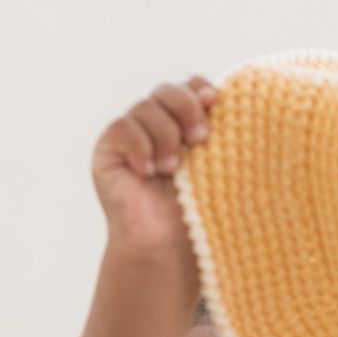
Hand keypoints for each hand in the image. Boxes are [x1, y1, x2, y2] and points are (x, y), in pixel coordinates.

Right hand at [91, 74, 216, 255]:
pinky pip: (122, 127)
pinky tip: (148, 171)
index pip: (190, 87)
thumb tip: (229, 99)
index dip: (199, 88)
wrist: (168, 249)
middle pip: (167, 90)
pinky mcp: (107, 150)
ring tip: (172, 169)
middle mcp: (158, 126)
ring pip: (146, 107)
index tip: (214, 101)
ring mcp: (131, 136)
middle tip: (199, 138)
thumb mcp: (220, 169)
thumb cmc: (201, 215)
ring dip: (165, 135)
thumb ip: (224, 135)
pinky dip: (139, 145)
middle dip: (186, 107)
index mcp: (187, 126)